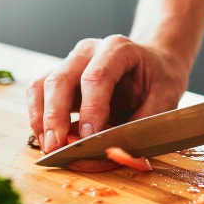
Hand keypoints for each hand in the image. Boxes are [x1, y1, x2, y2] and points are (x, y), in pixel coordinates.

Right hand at [26, 35, 189, 152]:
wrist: (154, 63)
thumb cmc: (160, 80)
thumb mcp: (165, 101)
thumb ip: (141, 126)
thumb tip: (115, 153)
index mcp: (119, 49)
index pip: (96, 77)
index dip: (90, 110)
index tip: (88, 138)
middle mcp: (89, 51)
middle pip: (61, 79)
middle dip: (55, 117)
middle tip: (57, 148)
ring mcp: (71, 61)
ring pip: (42, 85)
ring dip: (41, 119)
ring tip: (49, 147)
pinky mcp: (60, 77)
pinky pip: (38, 94)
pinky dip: (38, 118)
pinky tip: (48, 139)